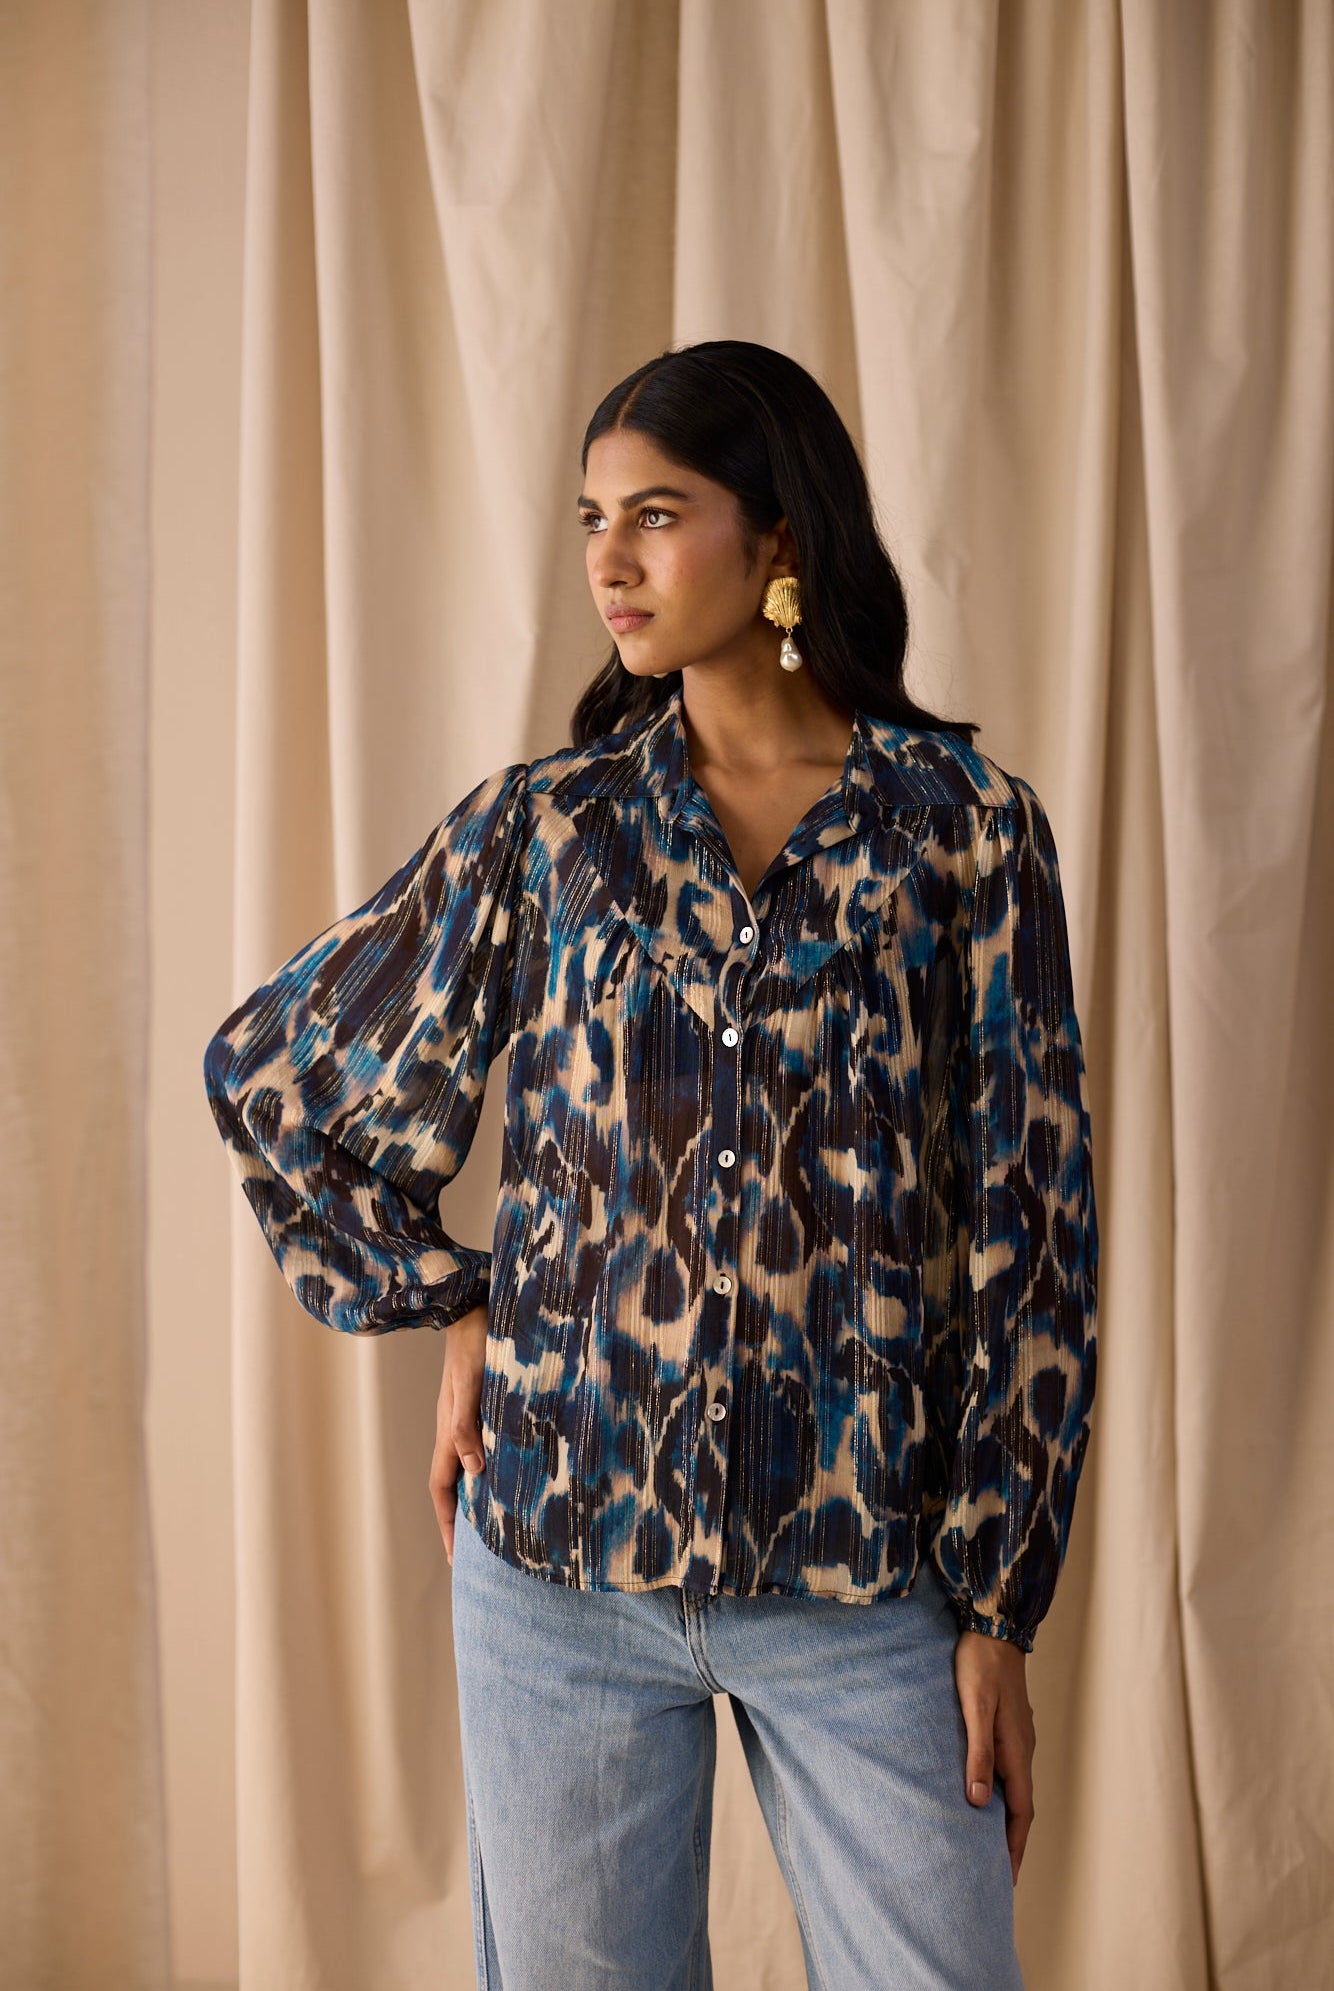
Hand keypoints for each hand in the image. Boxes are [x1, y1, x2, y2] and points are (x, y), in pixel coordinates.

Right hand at [427, 1303, 488, 1564]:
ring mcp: (467, 1416)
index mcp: (448, 1430)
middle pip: (453, 1484)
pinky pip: (484, 1446)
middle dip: (460, 1520)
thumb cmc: (476, 1341)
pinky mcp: (483, 1403)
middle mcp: (454, 1428)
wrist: (474, 1303)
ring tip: (495, 1524)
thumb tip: (474, 1471)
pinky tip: (511, 1473)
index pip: (443, 1489)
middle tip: (477, 1554)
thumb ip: (467, 1425)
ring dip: (477, 1496)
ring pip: (469, 1466)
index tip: (457, 1560)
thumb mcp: (470, 1384)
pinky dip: (492, 1468)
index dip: (448, 1524)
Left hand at [953, 1628, 1035, 1885]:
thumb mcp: (974, 1707)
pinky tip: (984, 1793)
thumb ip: (977, 1752)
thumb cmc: (979, 1664)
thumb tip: (976, 1801)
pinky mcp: (1009, 1724)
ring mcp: (1018, 1736)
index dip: (1013, 1847)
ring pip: (1015, 1788)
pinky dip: (1000, 1792)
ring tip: (988, 1843)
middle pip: (1021, 1806)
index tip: (1005, 1879)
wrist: (993, 1624)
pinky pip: (1008, 1769)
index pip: (1020, 1812)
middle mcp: (1022, 1748)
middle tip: (998, 1873)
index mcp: (1017, 1750)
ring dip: (1005, 1818)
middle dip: (1011, 1841)